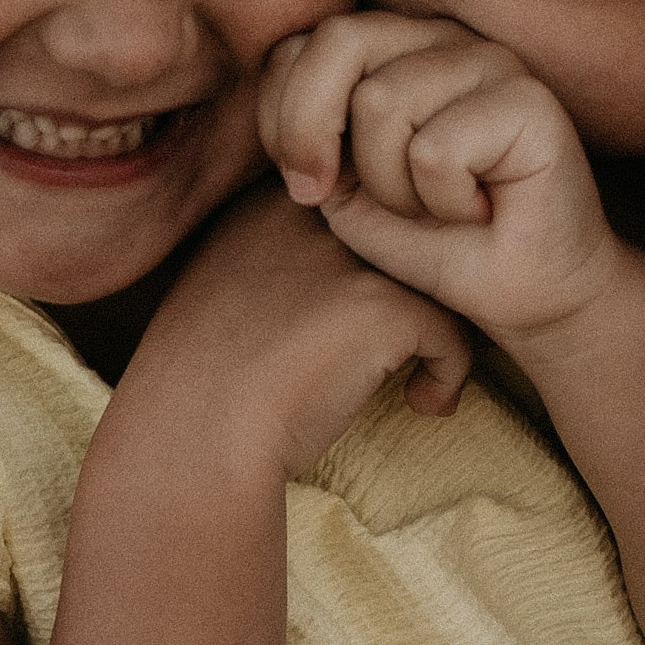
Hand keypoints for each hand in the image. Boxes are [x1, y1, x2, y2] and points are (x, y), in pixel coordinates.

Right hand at [134, 180, 470, 480]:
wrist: (191, 440)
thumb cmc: (200, 388)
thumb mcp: (221, 296)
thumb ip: (276, 265)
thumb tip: (338, 285)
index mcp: (268, 204)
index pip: (360, 211)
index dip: (379, 268)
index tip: (371, 322)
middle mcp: (312, 213)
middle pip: (402, 238)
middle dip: (413, 294)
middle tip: (410, 347)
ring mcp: (351, 255)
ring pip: (436, 280)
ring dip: (437, 332)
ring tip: (421, 378)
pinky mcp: (383, 305)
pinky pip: (454, 333)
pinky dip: (450, 374)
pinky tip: (422, 405)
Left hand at [258, 15, 628, 359]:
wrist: (523, 294)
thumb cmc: (437, 242)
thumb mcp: (346, 189)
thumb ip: (309, 135)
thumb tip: (284, 109)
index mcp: (396, 48)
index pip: (305, 40)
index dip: (281, 115)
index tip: (305, 185)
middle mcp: (443, 39)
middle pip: (339, 41)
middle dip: (312, 131)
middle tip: (331, 196)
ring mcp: (490, 61)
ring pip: (383, 101)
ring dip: (393, 187)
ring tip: (437, 207)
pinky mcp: (530, 99)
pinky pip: (435, 149)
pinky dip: (444, 201)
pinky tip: (480, 210)